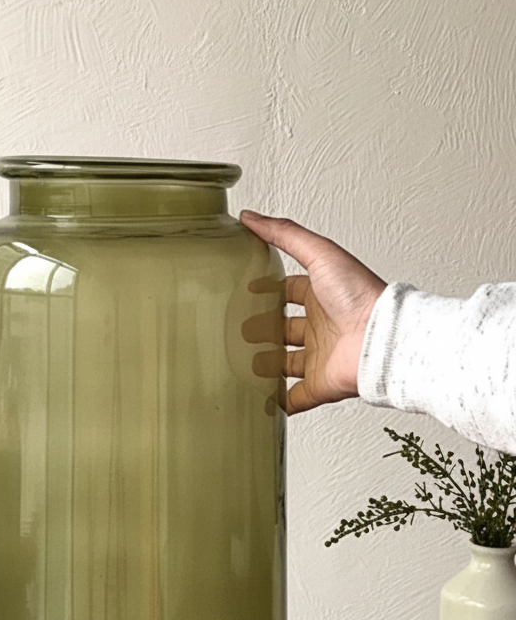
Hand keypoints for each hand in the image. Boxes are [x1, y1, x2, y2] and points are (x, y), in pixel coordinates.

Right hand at [240, 211, 386, 414]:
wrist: (382, 340)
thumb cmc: (360, 296)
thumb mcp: (320, 254)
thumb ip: (285, 234)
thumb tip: (250, 218)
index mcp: (322, 296)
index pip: (290, 291)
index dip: (268, 289)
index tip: (243, 290)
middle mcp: (321, 327)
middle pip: (285, 328)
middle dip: (262, 329)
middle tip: (236, 329)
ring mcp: (320, 357)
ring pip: (286, 363)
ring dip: (266, 365)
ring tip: (239, 364)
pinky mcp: (320, 385)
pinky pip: (296, 398)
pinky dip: (278, 402)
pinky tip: (259, 400)